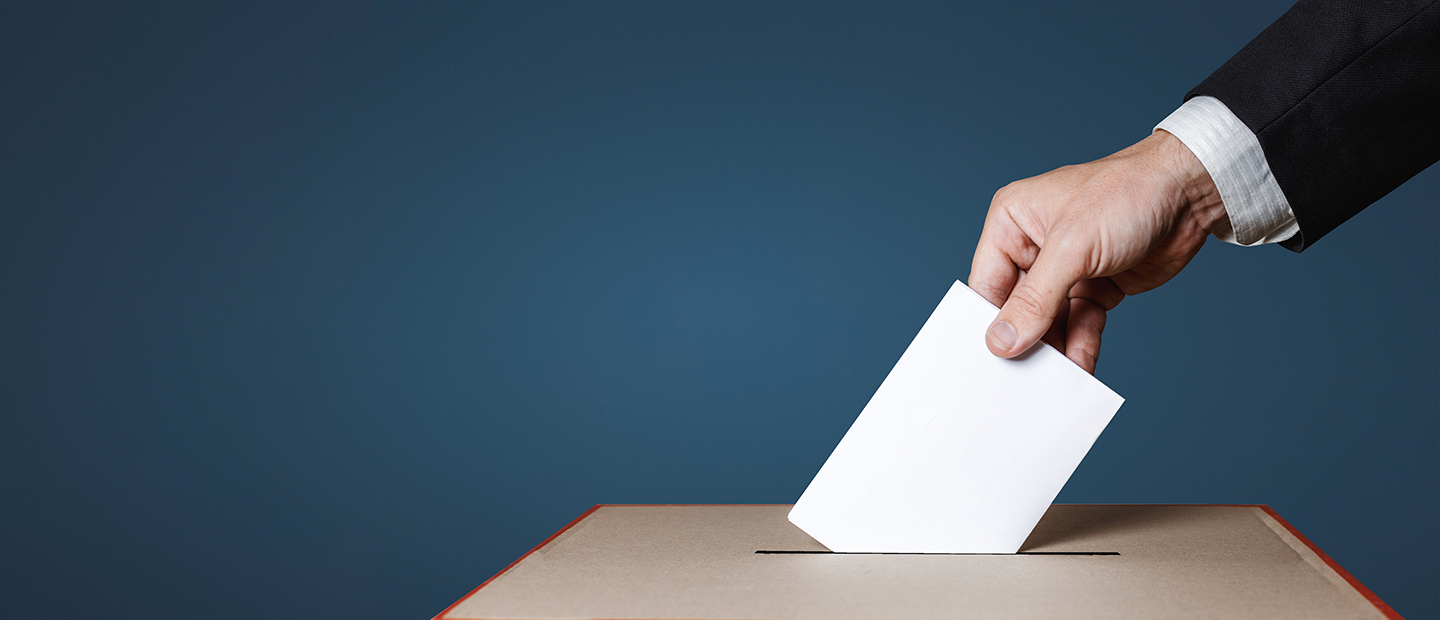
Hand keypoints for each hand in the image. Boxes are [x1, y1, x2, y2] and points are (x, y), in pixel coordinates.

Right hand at [968, 130, 1226, 373]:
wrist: (1191, 193)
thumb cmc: (1128, 193)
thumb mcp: (1072, 247)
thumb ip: (1035, 298)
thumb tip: (1002, 340)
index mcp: (1012, 222)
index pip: (987, 284)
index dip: (988, 323)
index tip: (991, 361)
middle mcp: (1033, 246)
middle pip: (1016, 308)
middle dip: (1023, 341)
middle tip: (1022, 379)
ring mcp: (1064, 269)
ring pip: (1048, 322)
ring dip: (1053, 350)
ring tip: (1053, 381)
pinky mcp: (1094, 286)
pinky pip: (1079, 324)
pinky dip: (1080, 346)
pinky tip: (1080, 369)